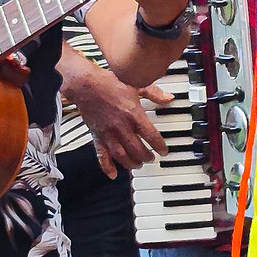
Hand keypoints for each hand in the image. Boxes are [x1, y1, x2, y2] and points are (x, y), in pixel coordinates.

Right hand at [64, 57, 169, 177]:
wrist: (86, 84)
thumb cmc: (110, 83)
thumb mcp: (136, 84)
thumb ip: (154, 93)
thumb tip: (169, 98)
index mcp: (133, 113)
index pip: (150, 135)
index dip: (159, 145)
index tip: (164, 151)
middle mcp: (121, 126)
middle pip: (137, 149)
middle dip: (146, 156)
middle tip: (151, 159)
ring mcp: (108, 133)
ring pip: (121, 155)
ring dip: (131, 163)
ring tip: (138, 165)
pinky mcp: (96, 136)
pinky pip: (101, 155)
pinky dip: (107, 166)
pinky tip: (113, 174)